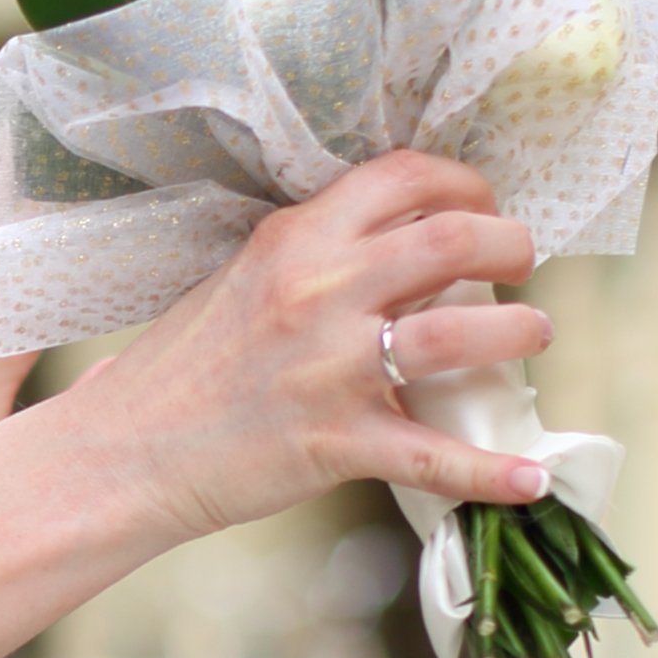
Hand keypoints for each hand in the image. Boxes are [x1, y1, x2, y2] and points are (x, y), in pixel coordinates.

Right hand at [71, 152, 551, 540]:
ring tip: (533, 337)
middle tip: (520, 265)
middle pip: (453, 238)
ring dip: (520, 332)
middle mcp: (317, 290)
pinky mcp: (335, 442)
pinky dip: (492, 473)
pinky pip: (433, 456)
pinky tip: (531, 480)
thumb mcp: (243, 279)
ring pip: (462, 335)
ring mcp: (329, 368)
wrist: (124, 450)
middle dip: (512, 245)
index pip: (404, 176)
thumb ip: (316, 258)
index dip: (466, 184)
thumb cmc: (181, 368)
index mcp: (294, 239)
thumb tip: (398, 251)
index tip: (483, 207)